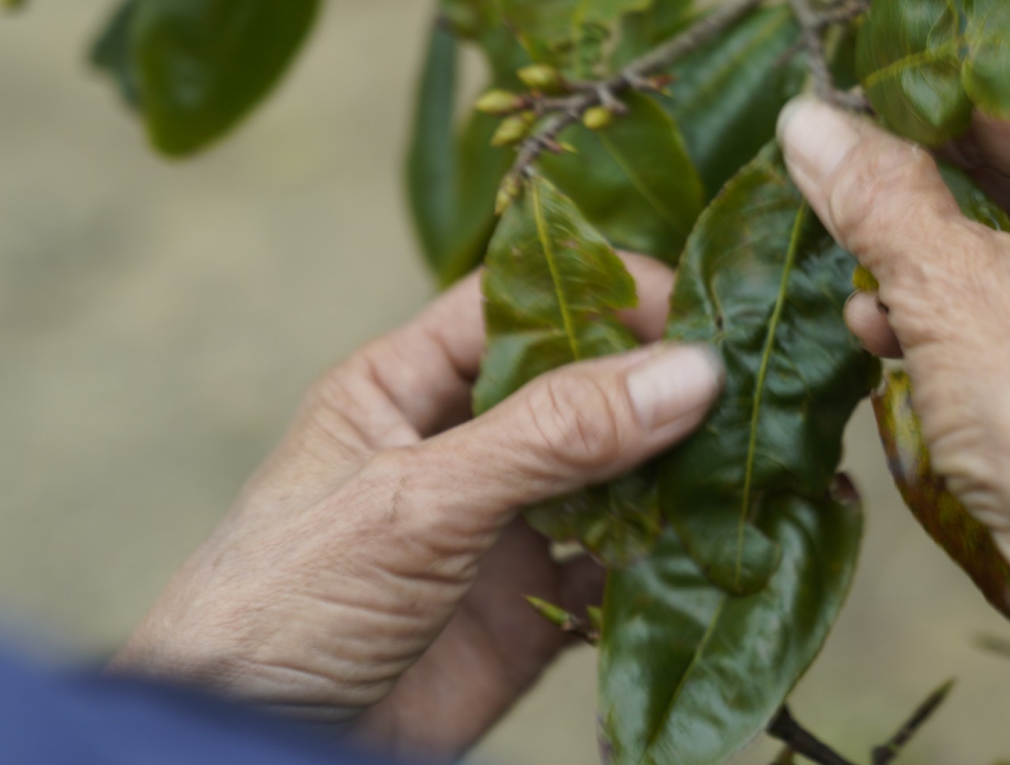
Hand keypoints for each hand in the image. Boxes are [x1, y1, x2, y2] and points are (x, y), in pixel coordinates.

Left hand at [110, 256, 721, 758]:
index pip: (521, 302)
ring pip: (615, 478)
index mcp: (406, 386)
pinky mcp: (532, 614)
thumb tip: (689, 370)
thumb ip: (550, 436)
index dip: (605, 290)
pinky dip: (672, 562)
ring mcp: (501, 530)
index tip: (698, 304)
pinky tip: (726, 545)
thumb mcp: (415, 501)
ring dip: (679, 473)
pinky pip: (621, 571)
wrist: (249, 754)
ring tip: (760, 460)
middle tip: (756, 381)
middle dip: (662, 384)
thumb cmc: (280, 606)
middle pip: (582, 386)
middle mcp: (462, 445)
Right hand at [778, 99, 1009, 723]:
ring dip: (950, 291)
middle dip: (927, 221)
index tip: (842, 139)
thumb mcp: (943, 290)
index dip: (920, 118)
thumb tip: (812, 120)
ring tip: (872, 320)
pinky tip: (928, 376)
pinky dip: (1001, 346)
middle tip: (848, 237)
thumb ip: (876, 196)